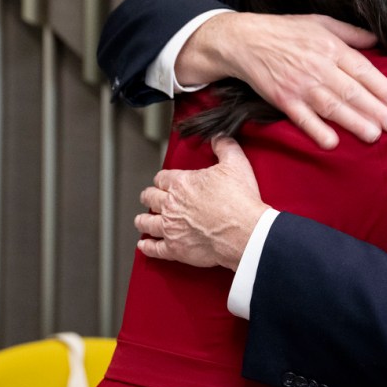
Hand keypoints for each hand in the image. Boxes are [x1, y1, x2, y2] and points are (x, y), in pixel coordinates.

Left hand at [135, 137, 269, 269]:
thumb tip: (219, 137)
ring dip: (143, 220)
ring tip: (141, 221)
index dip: (162, 179)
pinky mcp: (175, 249)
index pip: (162, 178)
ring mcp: (170, 228)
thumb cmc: (240, 200)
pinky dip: (146, 246)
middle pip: (150, 198)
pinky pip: (153, 248)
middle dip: (149, 197)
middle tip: (150, 198)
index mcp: (182, 184)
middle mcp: (171, 205)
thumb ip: (225, 146)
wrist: (244, 232)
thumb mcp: (236, 164)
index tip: (163, 182)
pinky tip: (144, 245)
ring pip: (147, 222)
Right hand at [182, 12, 386, 148]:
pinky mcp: (283, 99)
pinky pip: (302, 118)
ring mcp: (300, 85)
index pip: (361, 68)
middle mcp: (318, 67)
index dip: (380, 86)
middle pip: (351, 91)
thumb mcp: (320, 23)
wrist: (245, 40)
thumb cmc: (285, 31)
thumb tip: (377, 38)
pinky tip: (331, 143)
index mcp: (330, 47)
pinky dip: (316, 130)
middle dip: (375, 109)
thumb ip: (351, 33)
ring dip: (353, 122)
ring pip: (331, 106)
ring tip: (373, 135)